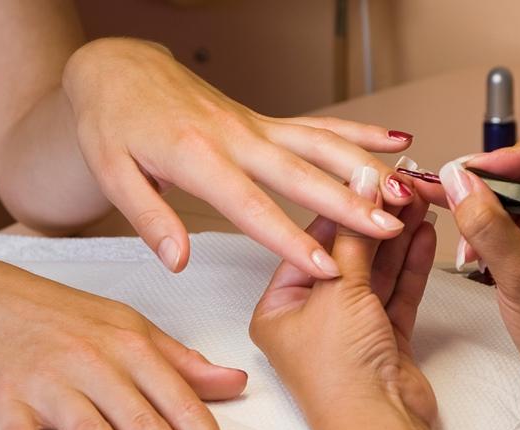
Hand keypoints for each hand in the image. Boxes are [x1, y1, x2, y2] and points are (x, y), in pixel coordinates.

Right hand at [0, 259, 246, 429]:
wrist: (3, 300)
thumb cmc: (72, 318)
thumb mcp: (135, 330)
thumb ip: (185, 363)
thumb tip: (235, 382)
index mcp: (134, 350)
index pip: (182, 403)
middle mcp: (98, 365)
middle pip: (143, 424)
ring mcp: (53, 383)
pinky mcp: (10, 400)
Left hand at [62, 38, 414, 276]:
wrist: (120, 72)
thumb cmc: (114, 123)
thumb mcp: (115, 174)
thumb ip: (150, 219)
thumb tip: (177, 261)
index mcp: (198, 159)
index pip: (252, 208)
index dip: (291, 240)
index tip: (327, 267)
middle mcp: (237, 139)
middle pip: (302, 175)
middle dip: (350, 203)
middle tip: (389, 226)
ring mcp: (256, 126)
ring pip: (321, 145)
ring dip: (366, 167)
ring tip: (405, 188)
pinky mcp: (265, 120)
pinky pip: (318, 125)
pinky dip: (358, 132)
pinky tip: (391, 140)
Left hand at [251, 167, 471, 429]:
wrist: (377, 425)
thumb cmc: (338, 368)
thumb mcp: (339, 290)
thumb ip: (353, 235)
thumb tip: (362, 180)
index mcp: (279, 306)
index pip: (311, 244)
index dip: (341, 208)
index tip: (367, 178)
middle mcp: (310, 316)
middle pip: (346, 256)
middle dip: (374, 221)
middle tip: (400, 184)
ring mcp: (348, 328)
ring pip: (375, 273)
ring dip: (396, 239)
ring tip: (418, 200)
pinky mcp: (382, 339)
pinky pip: (395, 293)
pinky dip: (409, 265)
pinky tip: (423, 234)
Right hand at [431, 123, 519, 429]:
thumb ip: (487, 225)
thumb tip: (456, 181)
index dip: (509, 156)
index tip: (471, 176)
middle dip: (487, 189)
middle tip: (449, 199)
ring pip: (512, 193)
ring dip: (482, 213)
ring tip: (467, 243)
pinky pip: (507, 217)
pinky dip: (485, 231)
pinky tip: (475, 254)